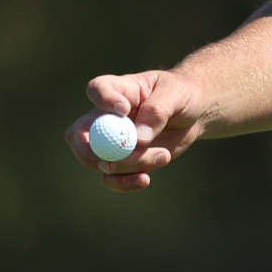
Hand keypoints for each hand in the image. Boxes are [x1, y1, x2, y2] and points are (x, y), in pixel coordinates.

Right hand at [66, 70, 211, 191]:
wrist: (193, 116)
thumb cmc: (182, 95)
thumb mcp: (175, 95)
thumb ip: (157, 112)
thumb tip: (139, 138)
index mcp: (119, 90)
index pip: (97, 89)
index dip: (103, 100)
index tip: (124, 109)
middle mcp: (107, 117)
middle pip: (78, 135)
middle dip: (92, 150)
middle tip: (120, 153)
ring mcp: (111, 142)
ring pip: (100, 161)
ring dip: (128, 165)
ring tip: (164, 155)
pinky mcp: (123, 162)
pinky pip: (111, 178)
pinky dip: (125, 182)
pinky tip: (145, 178)